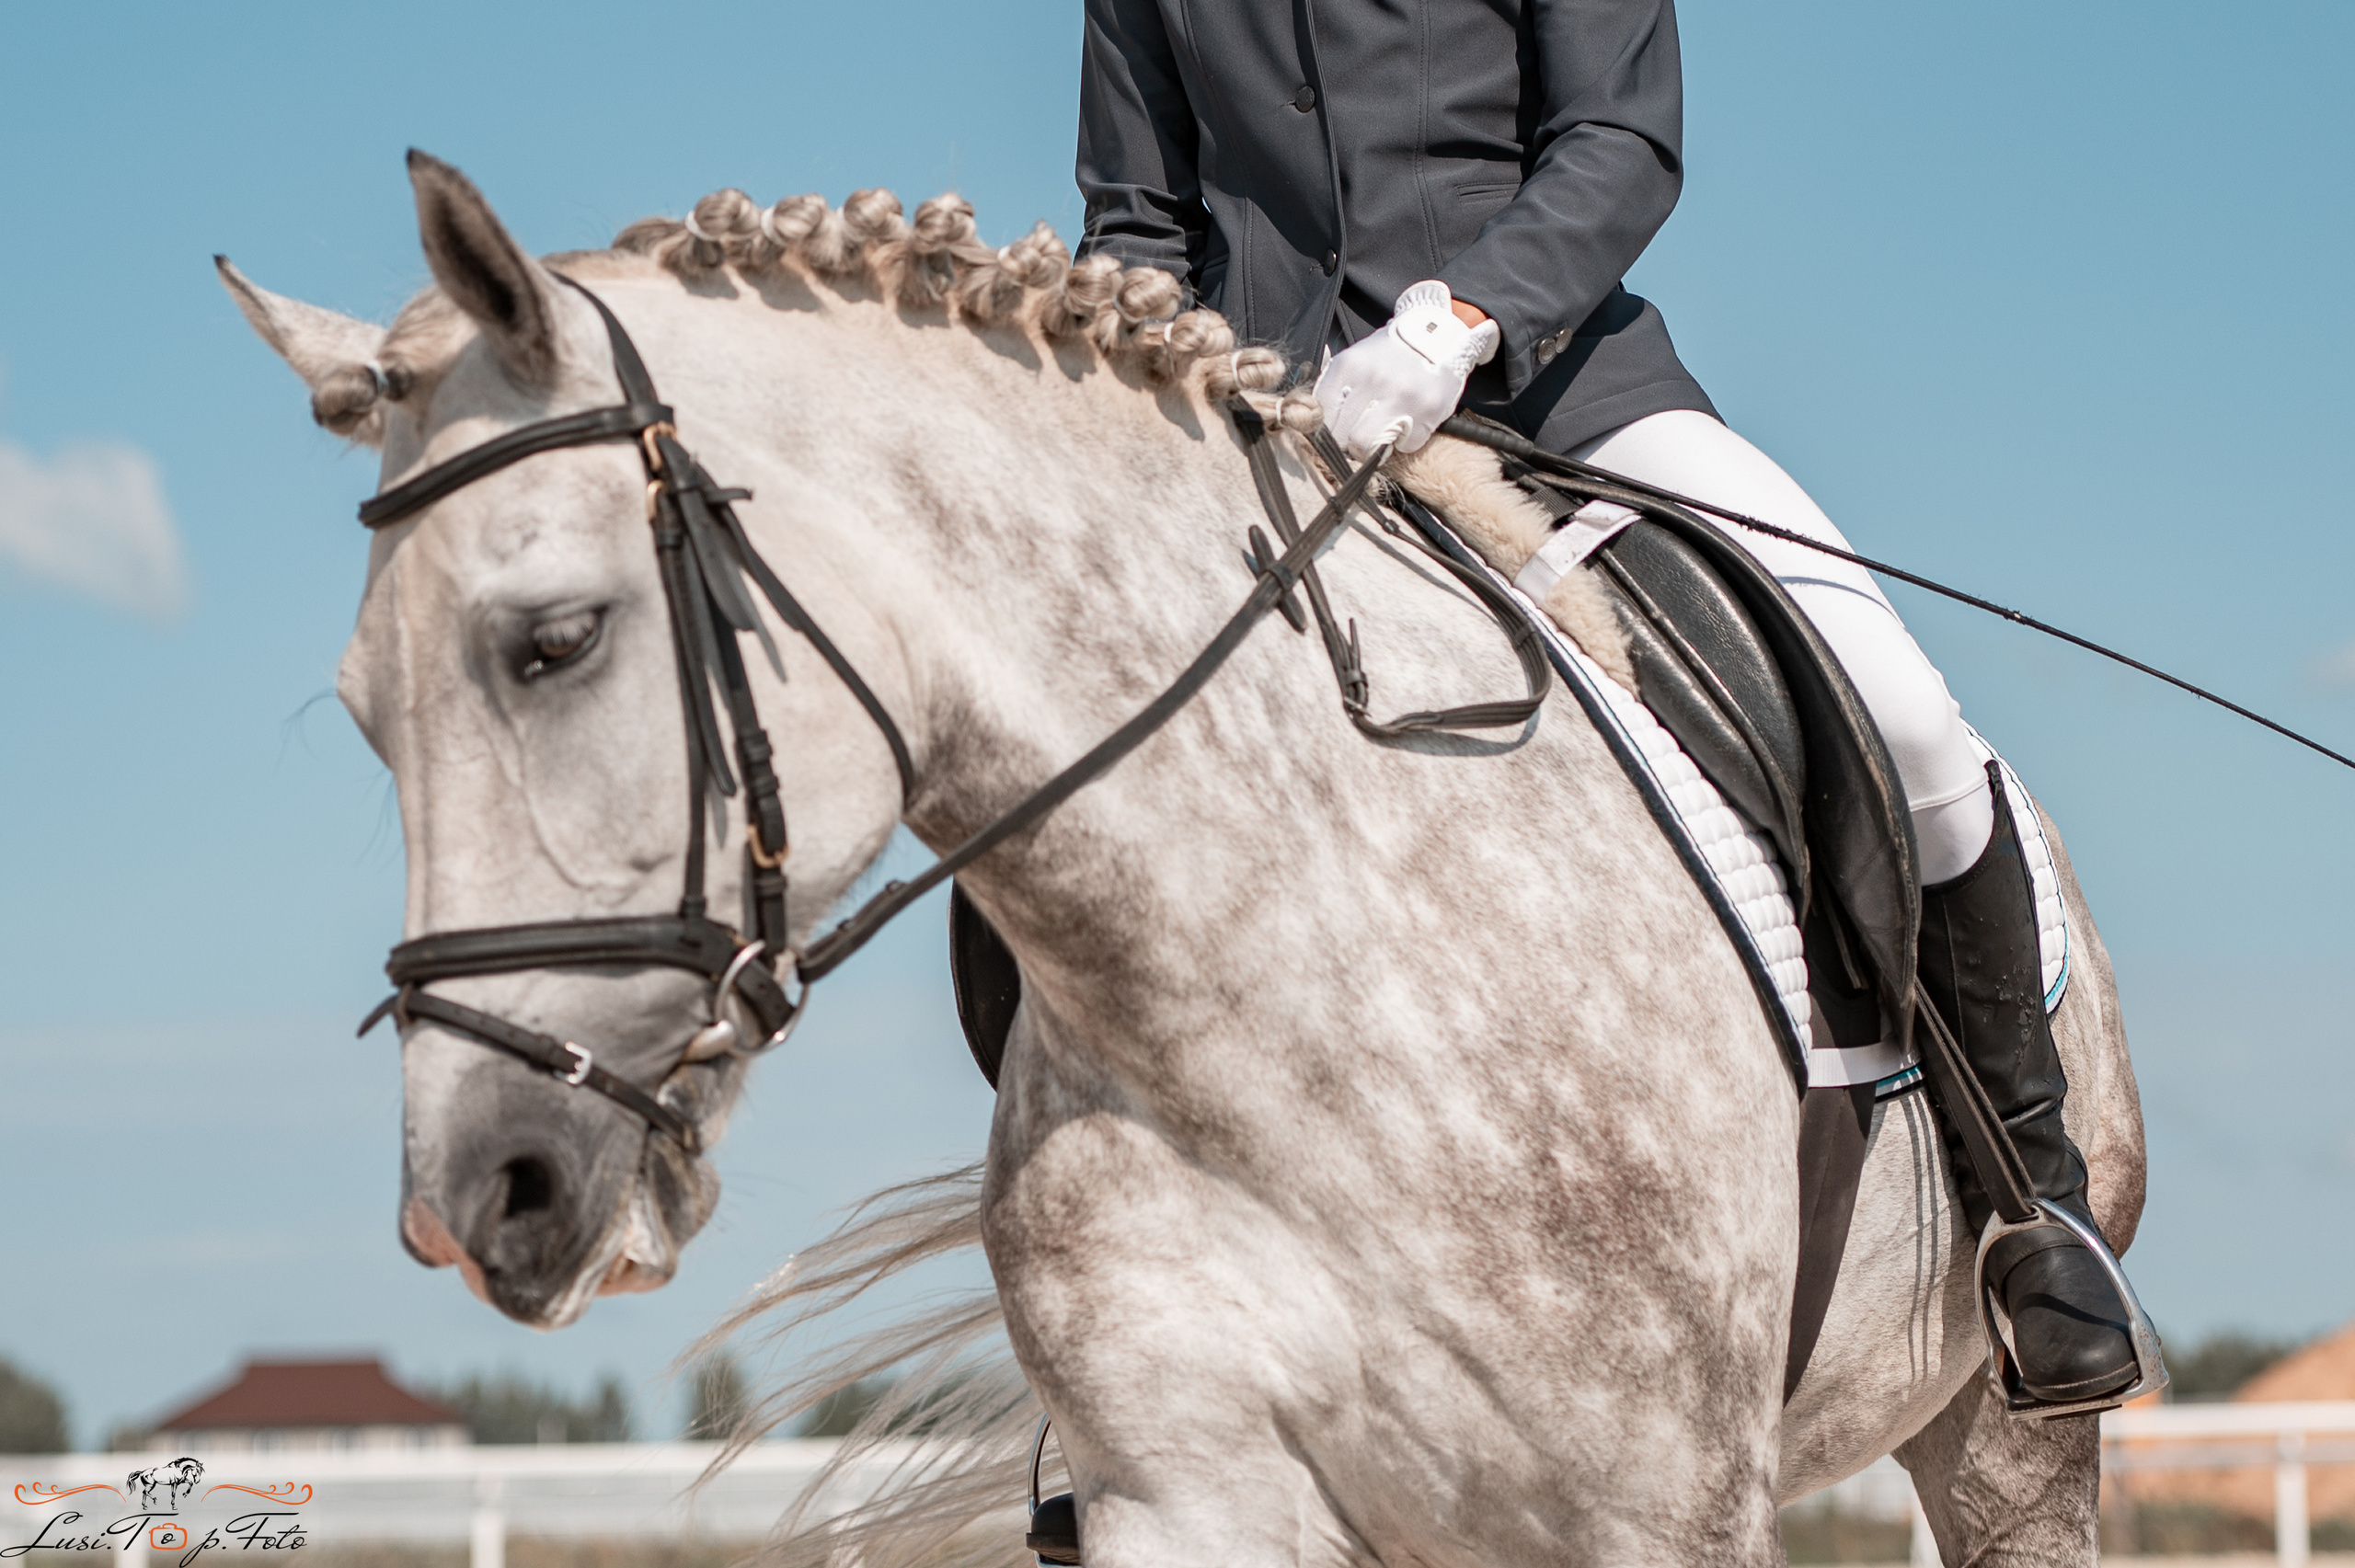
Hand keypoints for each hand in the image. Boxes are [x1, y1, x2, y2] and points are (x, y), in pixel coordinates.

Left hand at [1314, 281, 1500, 457]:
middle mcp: (1372, 380)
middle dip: (1346, 441)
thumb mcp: (1355, 360)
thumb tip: (1307, 418)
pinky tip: (1407, 424)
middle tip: (1359, 433)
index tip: (1336, 429)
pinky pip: (1402, 446)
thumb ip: (1332, 386)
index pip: (1321, 416)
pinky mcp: (1426, 411)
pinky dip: (1403, 442)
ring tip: (1379, 434)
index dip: (1326, 430)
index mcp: (1349, 366)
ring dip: (1370, 448)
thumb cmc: (1390, 356)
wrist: (1437, 338)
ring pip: (1365, 446)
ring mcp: (1401, 396)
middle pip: (1340, 436)